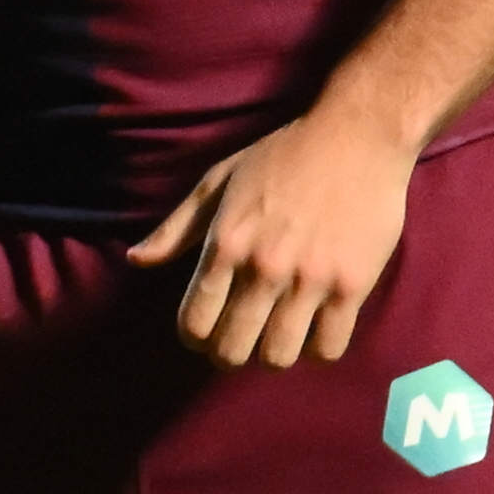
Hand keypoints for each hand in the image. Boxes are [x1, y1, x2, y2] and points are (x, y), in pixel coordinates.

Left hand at [134, 93, 423, 368]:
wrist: (357, 137)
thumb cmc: (282, 156)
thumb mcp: (218, 181)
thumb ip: (176, 228)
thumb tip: (136, 260)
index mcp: (225, 244)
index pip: (195, 321)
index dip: (195, 338)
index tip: (204, 333)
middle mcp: (264, 267)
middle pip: (233, 350)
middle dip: (229, 354)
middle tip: (240, 342)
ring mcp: (310, 279)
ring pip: (279, 356)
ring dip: (273, 355)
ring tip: (277, 337)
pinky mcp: (353, 285)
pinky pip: (329, 348)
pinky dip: (317, 350)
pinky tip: (314, 330)